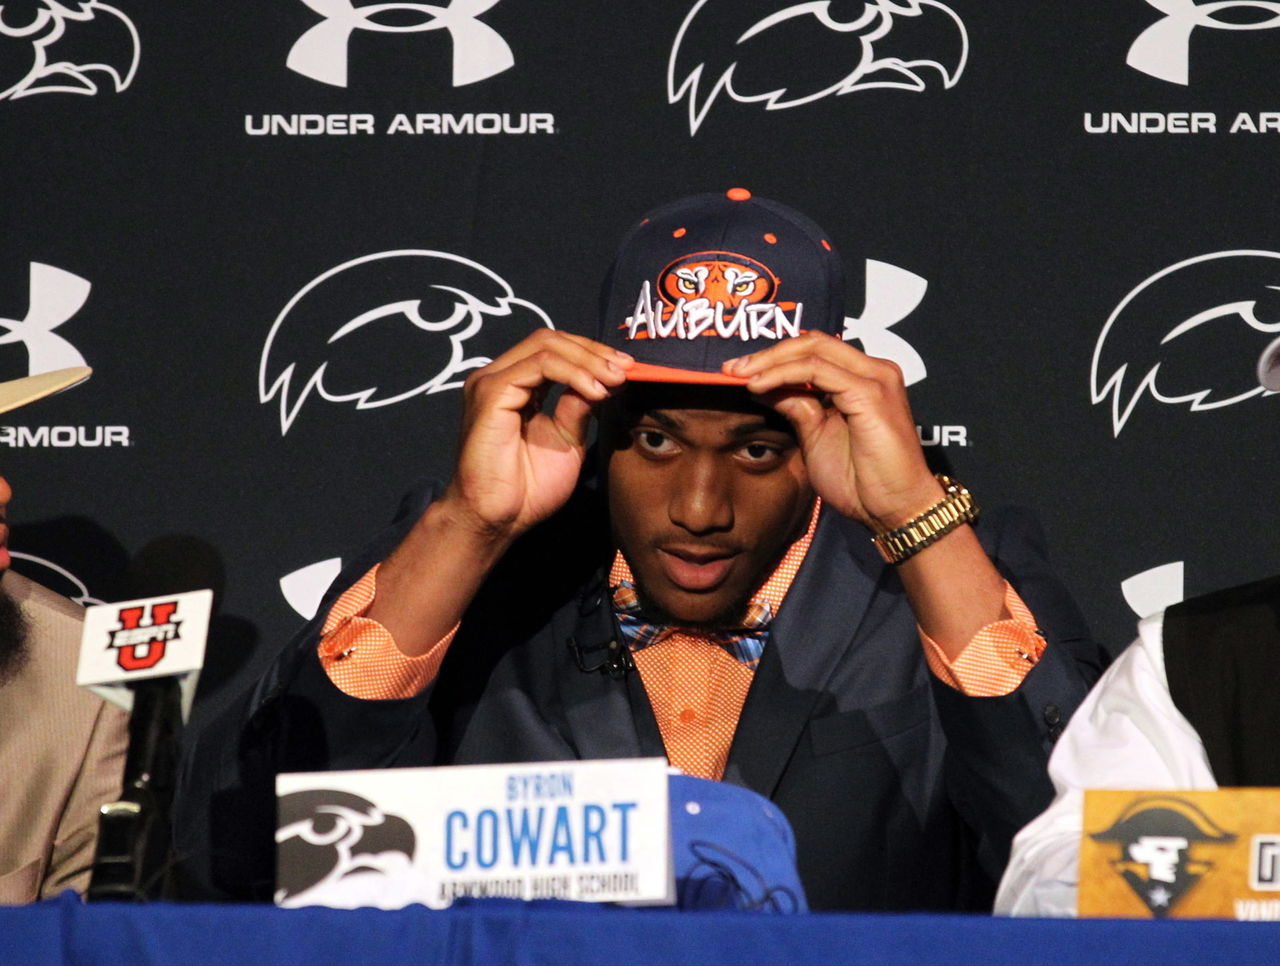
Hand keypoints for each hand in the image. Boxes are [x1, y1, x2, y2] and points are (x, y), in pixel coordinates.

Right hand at [441, 329, 632, 545]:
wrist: (499, 519)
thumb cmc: (527, 488)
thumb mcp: (567, 441)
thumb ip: (578, 407)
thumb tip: (601, 382)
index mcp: (515, 386)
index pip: (554, 349)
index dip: (592, 353)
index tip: (626, 368)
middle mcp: (499, 377)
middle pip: (551, 339)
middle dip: (594, 351)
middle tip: (626, 369)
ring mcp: (491, 382)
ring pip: (546, 346)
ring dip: (588, 360)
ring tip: (614, 381)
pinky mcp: (491, 393)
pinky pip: (539, 366)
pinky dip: (573, 374)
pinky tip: (595, 392)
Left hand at [723, 331, 940, 530]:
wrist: (894, 509)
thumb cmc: (863, 481)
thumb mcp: (817, 436)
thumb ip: (797, 406)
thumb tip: (763, 385)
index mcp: (864, 378)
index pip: (814, 351)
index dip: (774, 357)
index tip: (737, 373)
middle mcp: (875, 370)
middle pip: (813, 341)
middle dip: (767, 353)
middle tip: (731, 369)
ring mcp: (876, 378)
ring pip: (813, 349)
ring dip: (770, 360)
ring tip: (739, 376)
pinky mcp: (870, 393)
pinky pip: (816, 371)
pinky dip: (782, 374)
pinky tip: (758, 386)